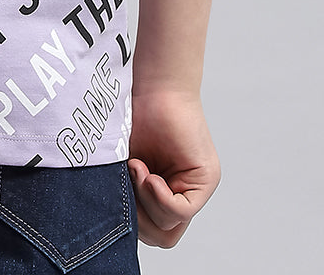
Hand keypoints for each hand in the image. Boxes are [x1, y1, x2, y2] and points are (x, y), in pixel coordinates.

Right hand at [125, 89, 220, 247]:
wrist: (151, 85)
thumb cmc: (131, 117)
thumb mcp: (122, 166)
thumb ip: (125, 193)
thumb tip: (119, 227)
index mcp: (161, 193)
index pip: (151, 233)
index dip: (132, 220)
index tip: (117, 189)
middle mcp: (182, 194)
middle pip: (162, 237)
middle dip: (139, 219)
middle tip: (127, 184)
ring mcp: (196, 188)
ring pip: (170, 227)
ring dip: (147, 202)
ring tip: (136, 168)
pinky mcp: (206, 178)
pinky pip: (182, 210)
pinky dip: (159, 197)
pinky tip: (147, 173)